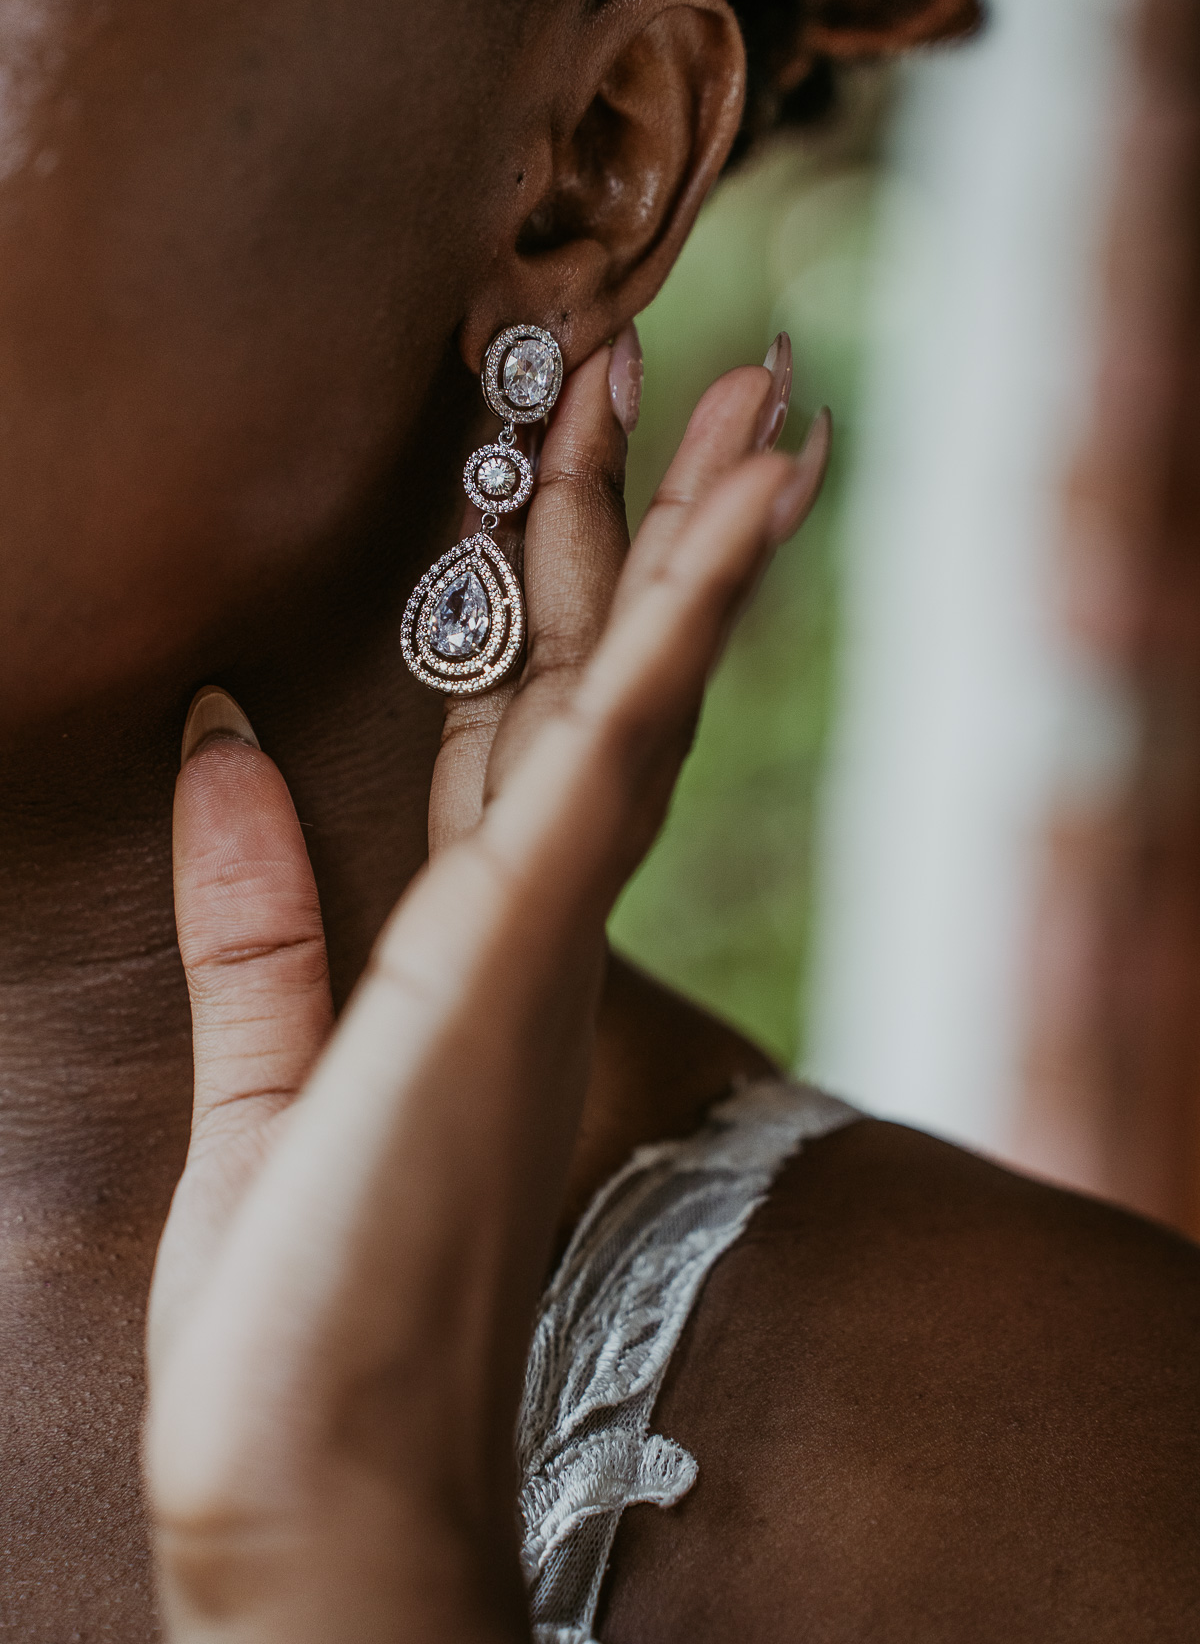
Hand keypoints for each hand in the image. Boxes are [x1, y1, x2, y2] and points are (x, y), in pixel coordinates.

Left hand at [145, 336, 828, 1643]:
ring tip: (751, 400)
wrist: (320, 1488)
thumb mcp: (249, 1085)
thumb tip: (218, 738)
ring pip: (628, 684)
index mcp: (456, 942)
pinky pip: (614, 749)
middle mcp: (519, 918)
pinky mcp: (515, 943)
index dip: (542, 589)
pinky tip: (728, 517)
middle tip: (693, 372)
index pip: (512, 723)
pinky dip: (674, 624)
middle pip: (588, 675)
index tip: (557, 464)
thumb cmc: (295, 1324)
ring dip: (688, 535)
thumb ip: (254, 915)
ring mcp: (531, 926)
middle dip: (640, 518)